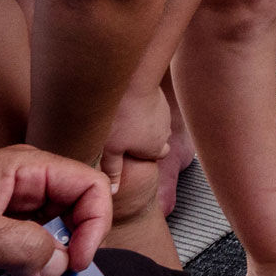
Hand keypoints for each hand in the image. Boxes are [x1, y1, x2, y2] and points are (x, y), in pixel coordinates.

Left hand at [0, 145, 110, 275]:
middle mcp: (18, 192)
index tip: (76, 262)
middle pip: (72, 217)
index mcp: (20, 170)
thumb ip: (17, 245)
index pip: (86, 185)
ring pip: (45, 245)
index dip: (94, 223)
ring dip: (41, 274)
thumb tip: (59, 265)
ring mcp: (1, 219)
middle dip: (68, 252)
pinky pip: (18, 264)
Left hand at [99, 80, 171, 198]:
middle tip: (126, 134)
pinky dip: (144, 108)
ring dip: (145, 123)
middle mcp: (164, 134)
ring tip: (124, 117)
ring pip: (156, 124)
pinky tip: (129, 104)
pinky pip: (154, 108)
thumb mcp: (111, 149)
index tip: (127, 149)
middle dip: (147, 140)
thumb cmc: (121, 119)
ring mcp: (164, 115)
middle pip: (158, 141)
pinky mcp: (160, 99)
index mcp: (154, 149)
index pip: (156, 156)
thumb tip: (113, 192)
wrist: (135, 83)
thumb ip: (113, 170)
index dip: (142, 154)